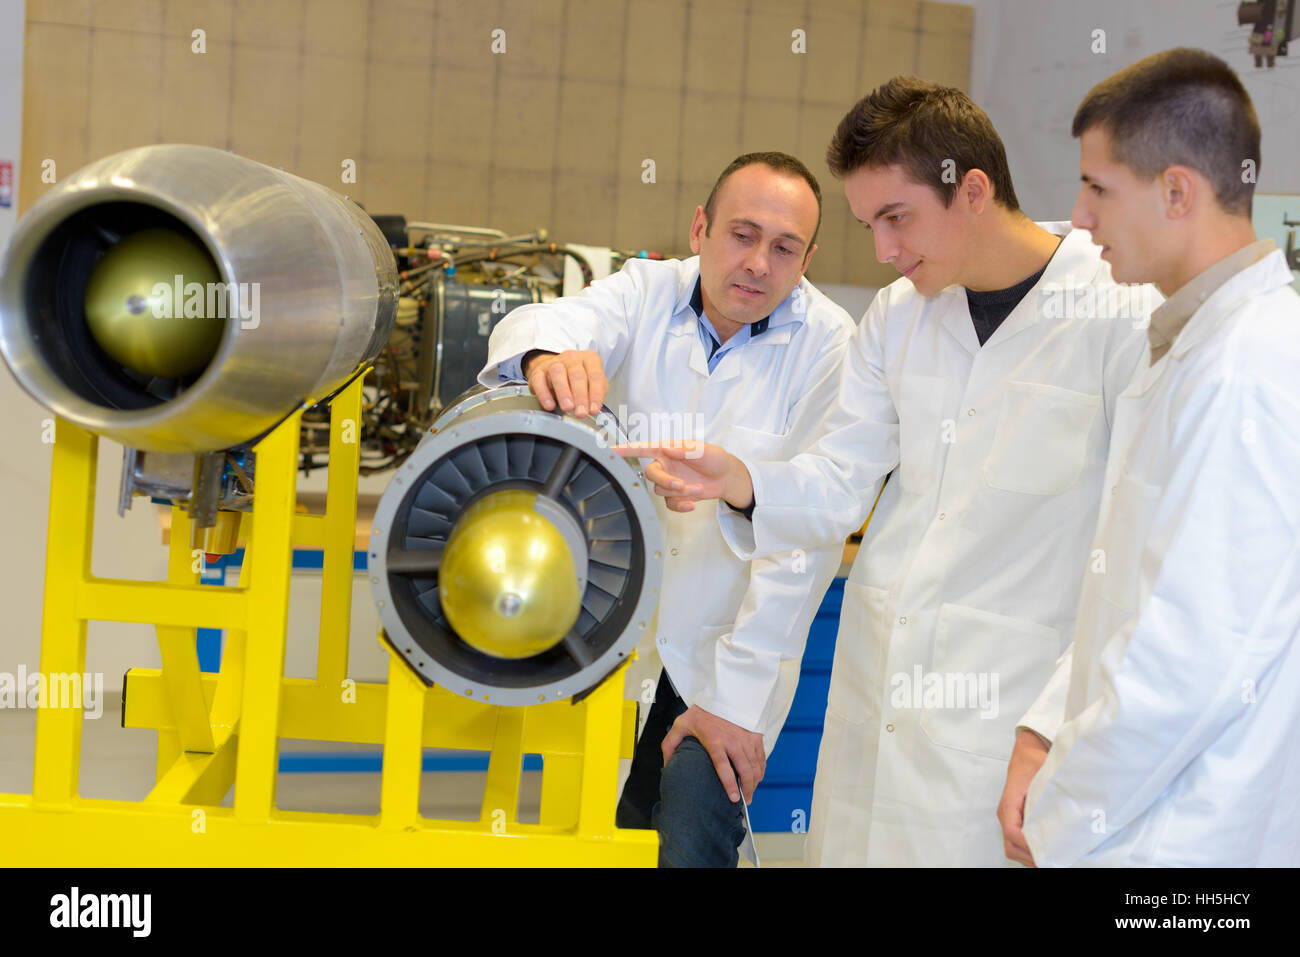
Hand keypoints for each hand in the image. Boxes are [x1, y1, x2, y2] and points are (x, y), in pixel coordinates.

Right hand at [524, 349, 607, 417]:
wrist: (554, 371)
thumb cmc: (578, 380)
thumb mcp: (593, 384)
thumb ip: (596, 394)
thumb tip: (594, 409)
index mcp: (589, 359)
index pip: (595, 376)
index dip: (595, 394)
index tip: (593, 410)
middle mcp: (572, 358)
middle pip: (577, 374)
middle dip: (580, 396)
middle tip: (581, 412)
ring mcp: (554, 363)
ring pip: (558, 374)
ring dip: (564, 392)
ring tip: (567, 408)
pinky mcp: (538, 371)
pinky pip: (539, 381)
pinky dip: (544, 394)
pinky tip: (550, 405)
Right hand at [613, 440, 753, 512]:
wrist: (726, 477)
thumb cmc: (715, 458)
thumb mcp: (703, 450)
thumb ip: (685, 449)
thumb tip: (668, 448)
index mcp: (666, 450)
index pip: (642, 448)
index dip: (625, 450)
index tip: (610, 451)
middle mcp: (664, 465)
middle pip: (650, 474)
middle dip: (666, 481)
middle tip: (682, 484)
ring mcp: (669, 481)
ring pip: (661, 491)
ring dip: (680, 492)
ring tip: (697, 489)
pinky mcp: (675, 495)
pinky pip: (669, 504)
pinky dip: (680, 505)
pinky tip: (692, 503)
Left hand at [663, 705, 765, 802]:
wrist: (722, 694)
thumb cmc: (702, 711)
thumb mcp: (681, 725)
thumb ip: (671, 744)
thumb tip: (666, 765)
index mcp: (715, 740)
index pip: (724, 766)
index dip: (729, 784)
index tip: (733, 798)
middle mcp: (733, 741)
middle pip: (745, 770)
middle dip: (746, 789)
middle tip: (743, 802)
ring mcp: (746, 739)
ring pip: (756, 766)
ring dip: (754, 783)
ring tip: (749, 794)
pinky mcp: (755, 736)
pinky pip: (761, 758)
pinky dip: (760, 771)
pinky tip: (756, 779)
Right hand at [997, 728, 1048, 866]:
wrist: (1026, 752)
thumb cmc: (1033, 760)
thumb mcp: (1044, 769)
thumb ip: (1053, 786)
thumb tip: (1071, 802)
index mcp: (1010, 802)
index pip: (1012, 831)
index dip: (1026, 845)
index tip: (1044, 851)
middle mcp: (1006, 813)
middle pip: (1010, 845)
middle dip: (1029, 857)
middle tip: (1051, 861)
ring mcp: (1010, 817)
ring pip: (1012, 847)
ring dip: (1028, 857)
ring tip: (1050, 860)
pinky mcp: (1016, 819)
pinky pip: (1016, 841)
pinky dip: (1028, 851)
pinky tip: (1044, 851)